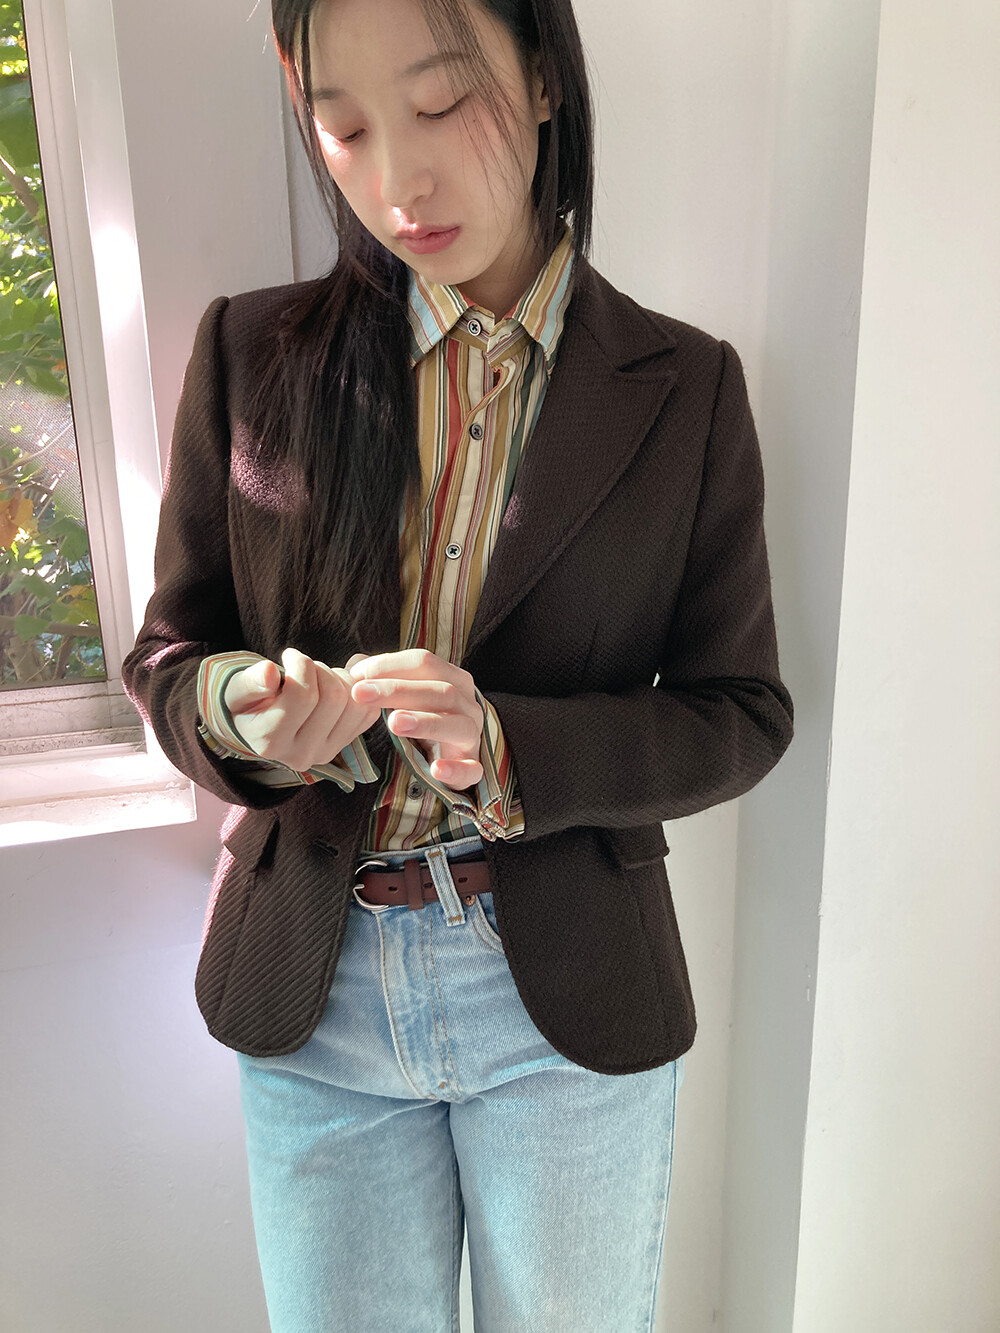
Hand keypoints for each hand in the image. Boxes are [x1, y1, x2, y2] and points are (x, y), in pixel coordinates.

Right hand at [223, 649, 381, 769]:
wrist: (257, 721)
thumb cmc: (247, 701)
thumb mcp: (237, 690)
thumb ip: (250, 682)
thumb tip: (268, 672)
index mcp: (271, 742)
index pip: (303, 697)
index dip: (301, 665)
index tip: (289, 656)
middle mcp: (302, 754)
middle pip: (333, 699)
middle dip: (321, 669)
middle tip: (304, 665)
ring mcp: (327, 752)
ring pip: (355, 704)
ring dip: (340, 678)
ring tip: (318, 675)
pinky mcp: (346, 744)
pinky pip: (369, 712)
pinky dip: (358, 689)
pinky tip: (335, 682)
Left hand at [349, 648, 483, 789]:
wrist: (452, 756)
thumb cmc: (425, 719)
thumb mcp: (408, 696)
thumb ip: (384, 679)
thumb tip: (357, 665)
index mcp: (454, 680)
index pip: (425, 663)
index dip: (390, 665)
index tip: (356, 674)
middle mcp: (468, 706)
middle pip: (440, 691)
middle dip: (398, 690)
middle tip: (361, 693)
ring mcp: (473, 738)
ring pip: (457, 726)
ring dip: (427, 723)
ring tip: (394, 723)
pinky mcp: (473, 769)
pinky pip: (471, 770)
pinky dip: (455, 770)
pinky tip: (436, 770)